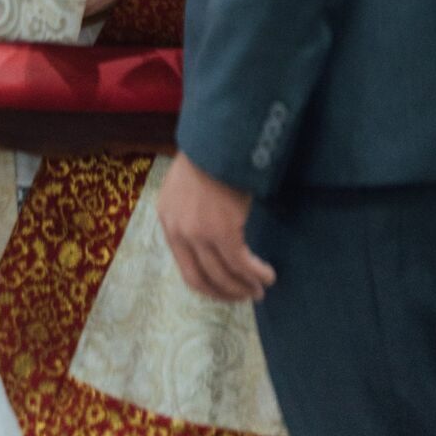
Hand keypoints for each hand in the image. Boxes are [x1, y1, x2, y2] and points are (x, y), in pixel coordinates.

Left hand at [156, 152, 275, 303]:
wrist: (217, 139)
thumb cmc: (206, 158)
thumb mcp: (186, 189)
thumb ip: (190, 215)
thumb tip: (209, 239)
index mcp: (167, 222)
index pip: (185, 268)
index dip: (208, 284)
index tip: (225, 289)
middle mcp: (179, 232)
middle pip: (202, 279)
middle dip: (226, 292)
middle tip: (245, 295)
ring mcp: (199, 235)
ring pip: (223, 276)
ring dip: (244, 287)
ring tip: (260, 289)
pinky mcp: (223, 233)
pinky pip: (242, 264)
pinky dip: (256, 274)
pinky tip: (268, 275)